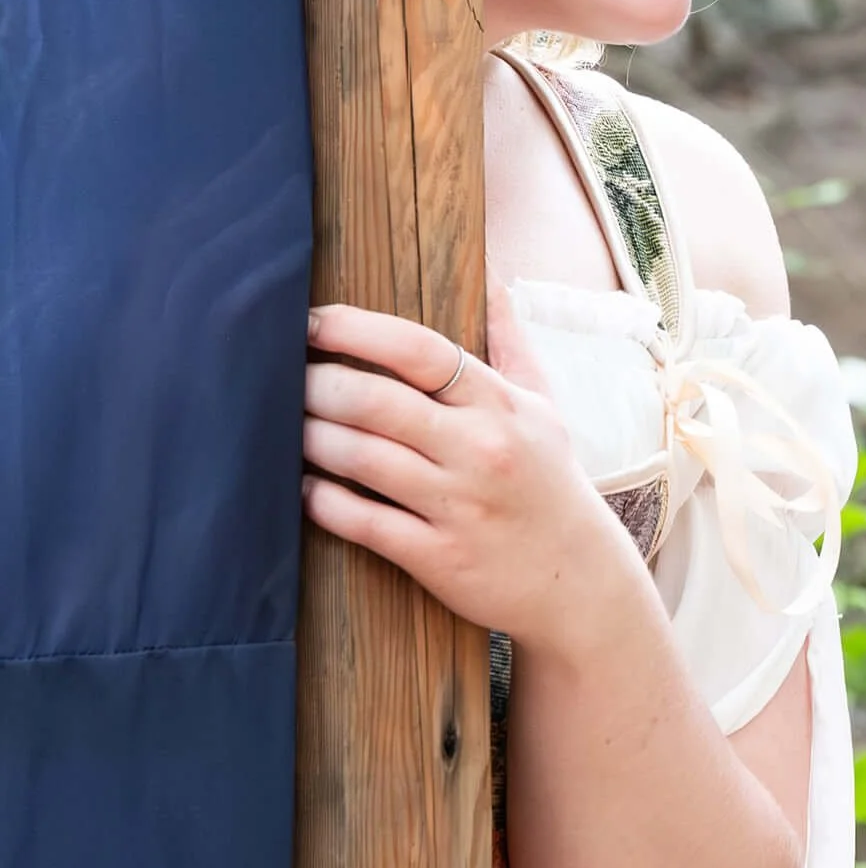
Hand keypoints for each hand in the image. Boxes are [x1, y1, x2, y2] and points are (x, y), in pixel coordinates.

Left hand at [301, 287, 638, 651]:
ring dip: (312, 438)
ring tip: (290, 428)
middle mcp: (480, 449)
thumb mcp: (545, 410)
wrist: (580, 582)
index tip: (310, 323)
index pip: (419, 350)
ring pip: (362, 458)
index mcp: (500, 405)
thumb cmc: (552, 486)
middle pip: (376, 401)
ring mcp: (459, 505)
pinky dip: (324, 501)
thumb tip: (497, 285)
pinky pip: (364, 522)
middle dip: (317, 385)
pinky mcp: (440, 557)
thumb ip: (513, 346)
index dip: (355, 329)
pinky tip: (306, 487)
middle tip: (284, 380)